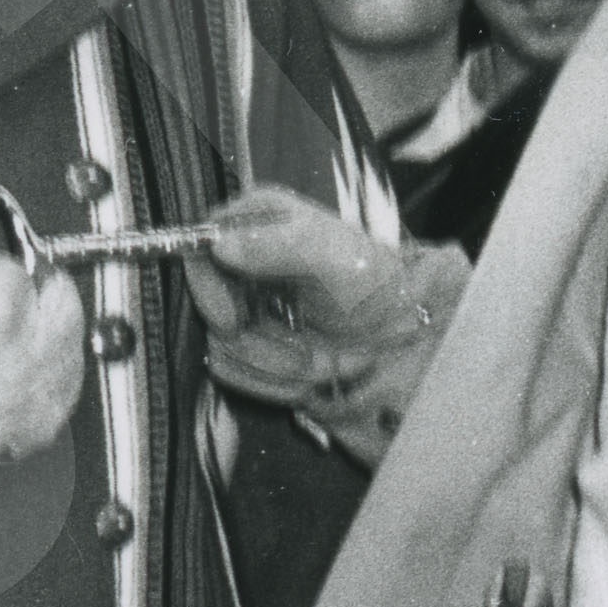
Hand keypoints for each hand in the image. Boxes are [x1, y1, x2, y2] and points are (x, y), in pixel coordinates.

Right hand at [0, 139, 87, 483]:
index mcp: (3, 310)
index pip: (21, 268)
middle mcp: (23, 361)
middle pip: (62, 309)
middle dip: (35, 295)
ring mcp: (22, 404)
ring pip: (68, 359)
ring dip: (49, 339)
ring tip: (8, 331)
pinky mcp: (13, 439)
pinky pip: (55, 411)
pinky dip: (47, 391)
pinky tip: (20, 378)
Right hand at [190, 191, 461, 438]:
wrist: (407, 346)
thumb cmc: (377, 288)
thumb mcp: (336, 256)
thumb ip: (277, 245)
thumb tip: (218, 244)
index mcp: (260, 222)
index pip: (200, 249)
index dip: (208, 287)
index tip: (231, 320)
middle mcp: (245, 263)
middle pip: (207, 307)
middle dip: (259, 339)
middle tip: (306, 353)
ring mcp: (246, 309)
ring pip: (221, 347)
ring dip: (275, 364)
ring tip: (322, 363)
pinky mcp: (251, 351)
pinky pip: (231, 374)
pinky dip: (271, 384)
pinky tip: (309, 380)